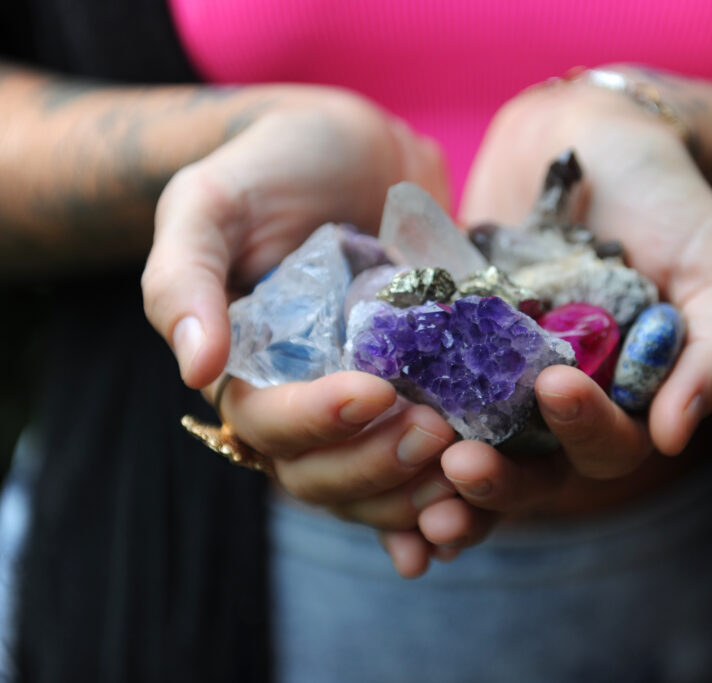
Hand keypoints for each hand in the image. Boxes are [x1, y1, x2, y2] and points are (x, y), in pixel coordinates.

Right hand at [141, 86, 454, 577]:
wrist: (353, 149)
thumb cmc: (270, 169)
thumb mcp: (210, 203)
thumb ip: (184, 276)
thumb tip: (194, 370)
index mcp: (246, 371)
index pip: (267, 425)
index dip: (317, 422)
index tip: (373, 391)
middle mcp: (303, 403)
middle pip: (323, 475)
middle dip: (379, 464)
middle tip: (437, 432)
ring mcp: (365, 405)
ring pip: (377, 483)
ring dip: (419, 493)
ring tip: (471, 473)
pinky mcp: (420, 394)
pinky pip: (426, 465)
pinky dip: (447, 500)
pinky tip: (475, 514)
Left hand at [387, 75, 711, 566]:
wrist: (593, 129)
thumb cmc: (668, 197)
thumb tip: (673, 437)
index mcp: (627, 397)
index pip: (609, 445)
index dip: (585, 432)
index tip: (558, 388)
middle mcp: (560, 397)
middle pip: (532, 465)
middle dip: (499, 477)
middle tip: (459, 465)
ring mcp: (500, 370)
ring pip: (472, 440)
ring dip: (438, 471)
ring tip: (414, 465)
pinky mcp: (450, 335)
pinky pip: (424, 380)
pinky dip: (399, 404)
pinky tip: (367, 410)